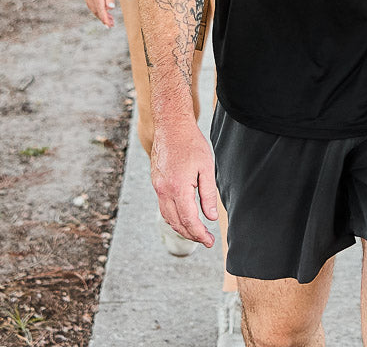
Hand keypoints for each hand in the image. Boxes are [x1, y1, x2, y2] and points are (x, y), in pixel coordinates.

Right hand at [79, 0, 115, 27]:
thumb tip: (110, 8)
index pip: (100, 9)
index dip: (105, 19)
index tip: (110, 26)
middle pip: (95, 10)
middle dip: (103, 18)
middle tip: (111, 24)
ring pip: (91, 6)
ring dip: (99, 13)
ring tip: (108, 18)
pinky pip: (89, 1)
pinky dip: (95, 6)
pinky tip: (101, 8)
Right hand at [150, 120, 218, 247]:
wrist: (171, 126)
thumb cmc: (191, 143)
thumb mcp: (207, 167)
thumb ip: (208, 194)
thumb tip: (210, 217)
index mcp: (178, 189)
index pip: (189, 221)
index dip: (200, 234)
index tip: (210, 241)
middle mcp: (164, 191)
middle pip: (177, 223)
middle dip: (191, 234)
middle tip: (206, 239)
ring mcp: (158, 187)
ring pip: (168, 216)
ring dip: (181, 227)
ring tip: (196, 231)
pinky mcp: (156, 182)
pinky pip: (163, 206)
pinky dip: (173, 216)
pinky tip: (183, 215)